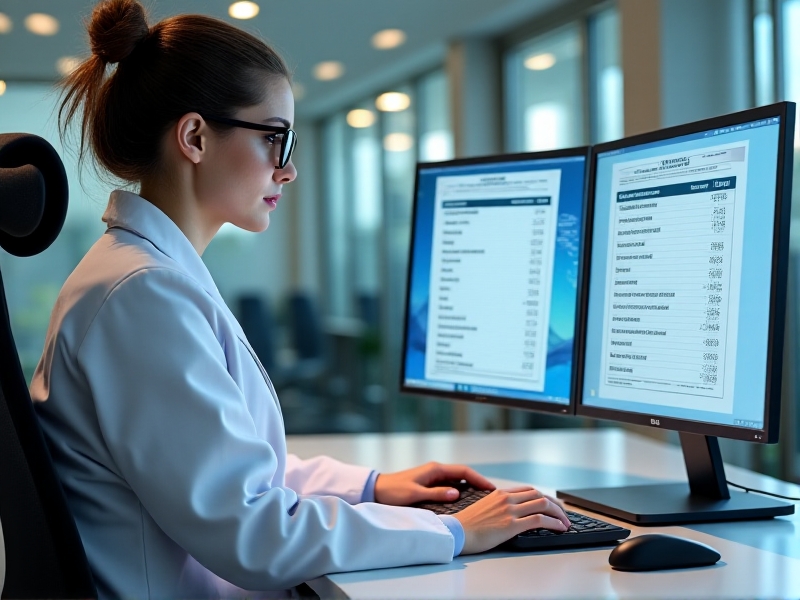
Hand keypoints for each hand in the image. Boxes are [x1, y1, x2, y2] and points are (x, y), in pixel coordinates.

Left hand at [374, 461, 494, 505]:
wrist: (377, 490)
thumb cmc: (393, 492)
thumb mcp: (415, 494)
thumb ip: (436, 494)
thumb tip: (457, 493)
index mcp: (435, 470)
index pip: (464, 471)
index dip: (479, 479)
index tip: (492, 488)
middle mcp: (436, 471)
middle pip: (463, 475)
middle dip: (478, 483)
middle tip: (492, 495)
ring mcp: (433, 477)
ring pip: (457, 481)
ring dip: (470, 487)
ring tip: (483, 499)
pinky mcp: (429, 484)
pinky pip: (449, 486)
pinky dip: (460, 491)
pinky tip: (465, 501)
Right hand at [454, 486, 570, 553]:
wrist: (456, 532)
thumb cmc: (466, 525)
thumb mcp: (483, 508)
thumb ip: (498, 506)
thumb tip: (510, 513)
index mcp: (500, 494)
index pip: (529, 490)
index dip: (544, 497)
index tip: (552, 504)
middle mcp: (506, 499)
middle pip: (539, 495)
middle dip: (555, 504)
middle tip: (564, 513)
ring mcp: (509, 510)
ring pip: (542, 505)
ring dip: (558, 514)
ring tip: (565, 522)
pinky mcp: (511, 524)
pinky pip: (539, 520)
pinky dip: (553, 522)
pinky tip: (559, 528)